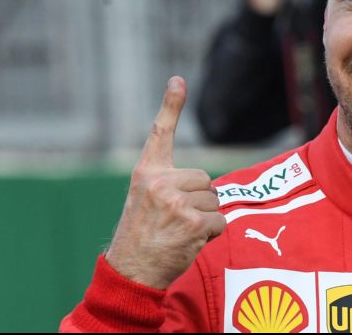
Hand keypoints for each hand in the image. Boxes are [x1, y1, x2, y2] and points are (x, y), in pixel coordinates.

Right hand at [105, 77, 225, 289]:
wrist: (131, 270)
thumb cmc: (142, 235)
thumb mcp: (145, 199)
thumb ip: (170, 184)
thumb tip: (209, 182)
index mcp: (146, 172)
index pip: (160, 132)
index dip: (171, 104)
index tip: (178, 79)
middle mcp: (159, 182)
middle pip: (206, 179)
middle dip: (200, 200)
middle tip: (176, 219)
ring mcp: (175, 201)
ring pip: (215, 200)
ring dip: (205, 218)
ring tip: (179, 230)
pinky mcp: (191, 221)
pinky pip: (220, 220)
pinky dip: (212, 233)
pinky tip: (189, 241)